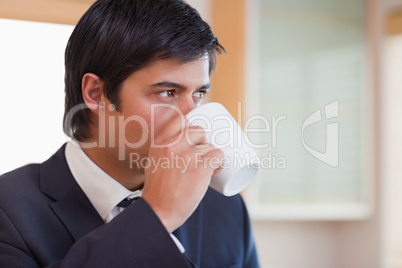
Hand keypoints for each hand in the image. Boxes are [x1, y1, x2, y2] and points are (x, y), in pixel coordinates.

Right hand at [141, 113, 222, 232]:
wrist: (158, 211)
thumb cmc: (157, 190)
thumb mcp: (154, 162)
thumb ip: (165, 150)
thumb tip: (185, 143)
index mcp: (159, 143)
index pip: (179, 119)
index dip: (191, 123)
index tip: (195, 134)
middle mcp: (172, 145)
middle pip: (198, 130)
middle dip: (203, 142)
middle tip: (201, 156)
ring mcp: (186, 156)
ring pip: (209, 145)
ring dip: (211, 156)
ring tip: (207, 169)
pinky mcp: (200, 168)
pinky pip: (218, 155)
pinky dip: (220, 163)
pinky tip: (216, 169)